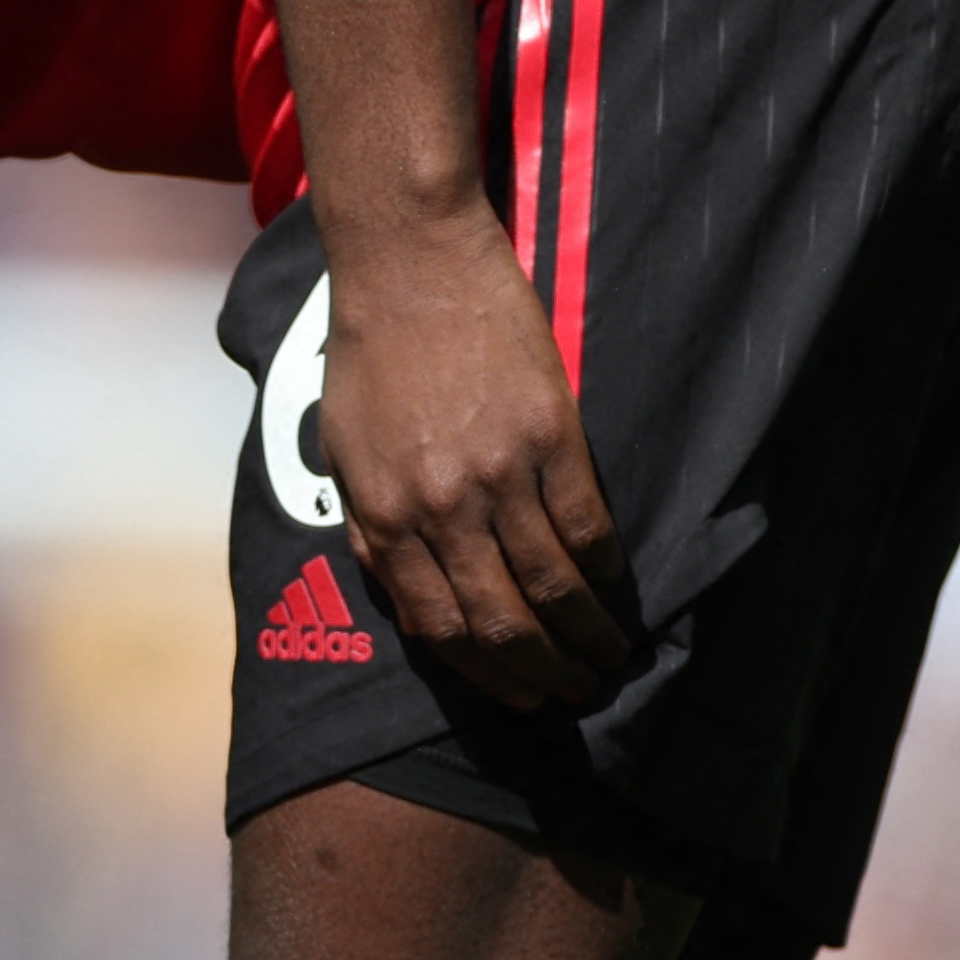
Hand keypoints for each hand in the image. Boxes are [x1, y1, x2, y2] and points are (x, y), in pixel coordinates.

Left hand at [311, 208, 637, 710]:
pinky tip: (615, 586)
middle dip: (544, 675)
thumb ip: (373, 532)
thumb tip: (409, 602)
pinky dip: (604, 568)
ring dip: (587, 636)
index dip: (486, 675)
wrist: (409, 262)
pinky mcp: (550, 434)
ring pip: (553, 586)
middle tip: (575, 695)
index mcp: (384, 519)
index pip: (441, 629)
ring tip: (610, 658)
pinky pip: (586, 525)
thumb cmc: (371, 355)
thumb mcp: (344, 455)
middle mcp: (440, 508)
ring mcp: (498, 473)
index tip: (519, 698)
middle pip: (503, 622)